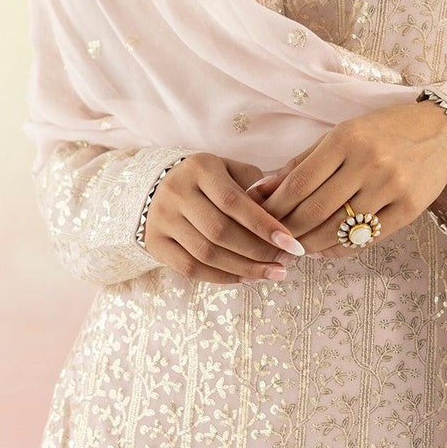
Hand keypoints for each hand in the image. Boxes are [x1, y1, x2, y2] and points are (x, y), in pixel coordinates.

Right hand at [144, 152, 304, 283]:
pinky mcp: (155, 243)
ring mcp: (161, 219)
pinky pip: (190, 268)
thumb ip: (256, 186)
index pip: (234, 201)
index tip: (292, 243)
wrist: (159, 187)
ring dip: (244, 269)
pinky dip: (222, 278)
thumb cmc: (208, 180)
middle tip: (286, 262)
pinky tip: (246, 279)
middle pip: (220, 231)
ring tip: (272, 273)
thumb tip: (284, 207)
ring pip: (206, 254)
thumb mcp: (231, 171)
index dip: (264, 225)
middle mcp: (176, 192)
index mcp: (199, 168)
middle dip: (258, 251)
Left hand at [246, 101, 446, 255]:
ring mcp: (391, 187)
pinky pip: (365, 239)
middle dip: (288, 231)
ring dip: (311, 245)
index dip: (275, 207)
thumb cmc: (383, 132)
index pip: (299, 183)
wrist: (443, 133)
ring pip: (338, 230)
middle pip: (314, 211)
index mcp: (346, 139)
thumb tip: (262, 190)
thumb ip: (302, 162)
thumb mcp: (342, 135)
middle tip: (275, 241)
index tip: (260, 219)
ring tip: (297, 247)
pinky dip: (340, 249)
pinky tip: (325, 249)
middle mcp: (368, 162)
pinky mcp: (409, 209)